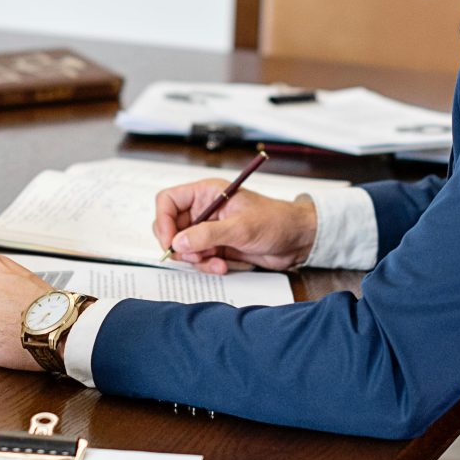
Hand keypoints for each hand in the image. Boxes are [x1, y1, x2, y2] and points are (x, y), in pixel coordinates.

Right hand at [152, 181, 316, 274]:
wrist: (297, 240)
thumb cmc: (276, 221)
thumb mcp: (241, 227)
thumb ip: (208, 234)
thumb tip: (179, 242)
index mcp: (207, 193)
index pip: (168, 201)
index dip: (162, 221)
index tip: (169, 241)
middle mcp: (204, 210)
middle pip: (171, 227)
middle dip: (181, 246)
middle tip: (195, 256)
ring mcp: (210, 230)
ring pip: (184, 247)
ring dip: (197, 260)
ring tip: (218, 263)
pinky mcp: (217, 247)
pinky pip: (200, 259)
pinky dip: (208, 266)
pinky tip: (224, 266)